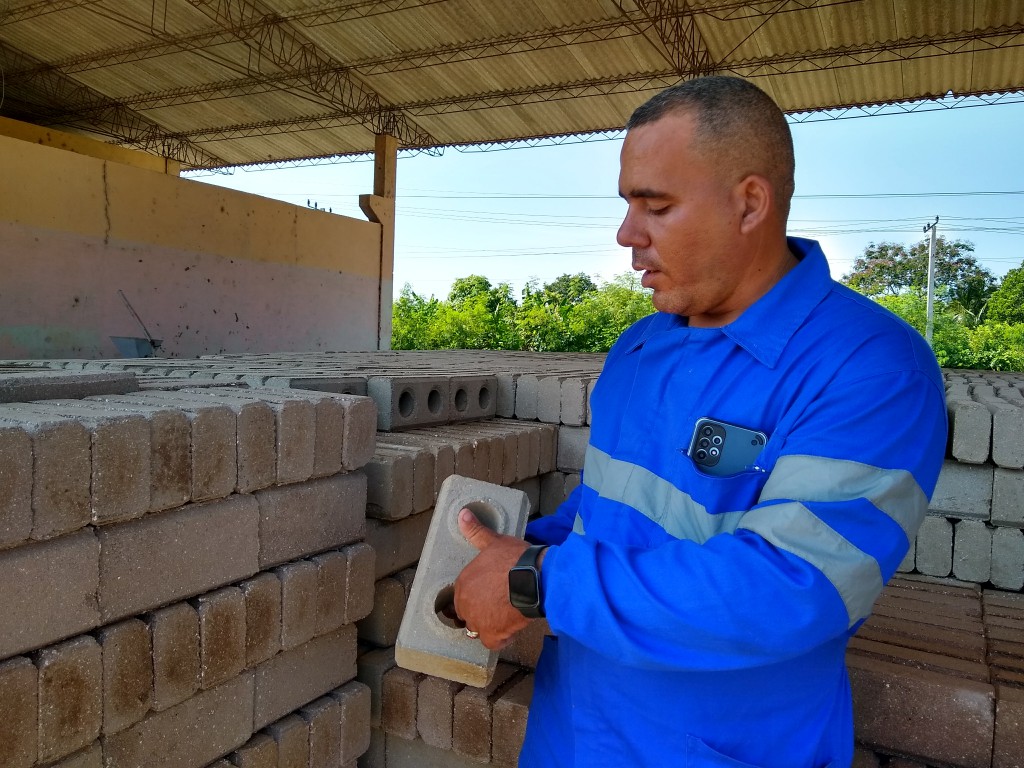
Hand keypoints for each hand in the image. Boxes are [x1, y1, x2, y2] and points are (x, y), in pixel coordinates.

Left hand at [453, 508, 531, 649]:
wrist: (535, 578)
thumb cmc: (515, 558)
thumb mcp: (494, 542)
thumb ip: (476, 532)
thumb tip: (462, 514)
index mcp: (463, 583)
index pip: (464, 593)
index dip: (479, 592)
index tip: (492, 589)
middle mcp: (465, 604)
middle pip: (469, 612)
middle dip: (482, 609)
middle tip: (500, 602)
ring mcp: (478, 621)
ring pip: (479, 628)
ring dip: (489, 624)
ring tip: (505, 616)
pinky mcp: (493, 635)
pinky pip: (492, 643)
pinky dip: (501, 639)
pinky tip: (510, 631)